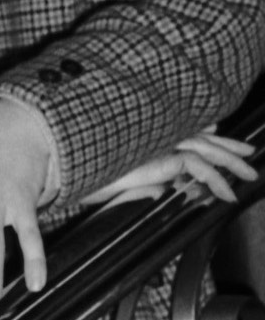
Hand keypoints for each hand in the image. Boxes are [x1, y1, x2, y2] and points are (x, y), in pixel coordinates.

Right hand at [83, 129, 256, 208]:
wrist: (73, 178)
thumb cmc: (84, 180)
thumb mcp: (120, 186)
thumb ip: (144, 186)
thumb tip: (160, 191)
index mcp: (144, 140)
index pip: (179, 131)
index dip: (201, 129)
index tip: (216, 126)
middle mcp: (153, 137)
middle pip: (198, 136)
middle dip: (225, 144)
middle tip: (247, 151)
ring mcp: (158, 144)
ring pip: (204, 149)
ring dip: (230, 161)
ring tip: (248, 174)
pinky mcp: (161, 157)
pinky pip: (198, 168)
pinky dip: (216, 180)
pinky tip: (226, 193)